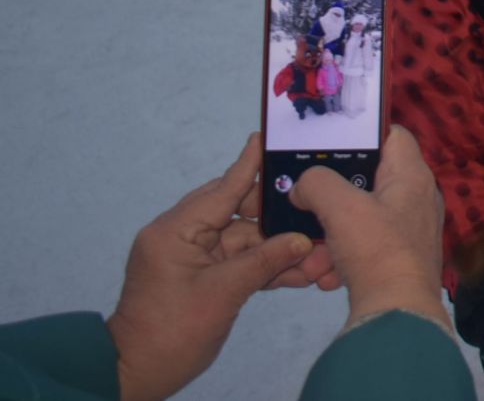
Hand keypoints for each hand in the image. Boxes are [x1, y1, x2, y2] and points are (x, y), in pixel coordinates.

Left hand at [106, 132, 325, 400]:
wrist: (136, 373)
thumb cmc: (172, 329)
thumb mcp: (223, 294)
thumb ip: (265, 261)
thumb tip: (303, 240)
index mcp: (177, 230)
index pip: (223, 188)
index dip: (250, 165)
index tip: (270, 137)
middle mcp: (184, 236)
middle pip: (240, 213)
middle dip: (280, 218)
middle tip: (318, 212)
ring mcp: (194, 257)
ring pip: (246, 240)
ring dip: (279, 249)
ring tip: (319, 255)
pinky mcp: (203, 276)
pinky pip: (240, 261)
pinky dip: (266, 267)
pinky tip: (301, 273)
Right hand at [291, 125, 450, 331]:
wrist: (397, 312)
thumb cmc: (376, 250)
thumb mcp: (339, 208)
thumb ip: (316, 183)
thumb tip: (304, 186)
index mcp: (411, 176)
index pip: (392, 135)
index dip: (362, 133)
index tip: (330, 142)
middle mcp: (416, 198)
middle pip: (367, 181)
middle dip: (332, 198)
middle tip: (307, 205)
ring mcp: (409, 230)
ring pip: (360, 219)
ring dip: (330, 235)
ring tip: (312, 254)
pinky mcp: (399, 258)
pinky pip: (364, 247)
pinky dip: (342, 258)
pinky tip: (326, 274)